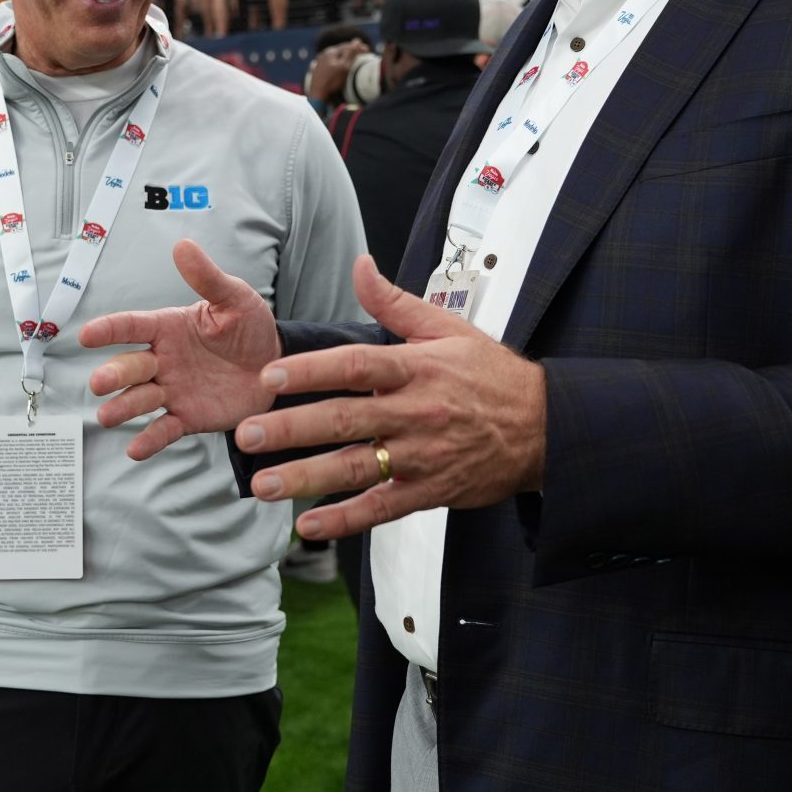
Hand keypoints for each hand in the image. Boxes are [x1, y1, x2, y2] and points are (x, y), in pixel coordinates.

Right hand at [82, 239, 283, 460]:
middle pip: (130, 367)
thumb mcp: (234, 299)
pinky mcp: (188, 417)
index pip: (132, 326)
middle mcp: (163, 360)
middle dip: (113, 374)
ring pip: (140, 400)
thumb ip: (207, 278)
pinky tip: (135, 449)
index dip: (109, 330)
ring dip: (123, 408)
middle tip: (101, 383)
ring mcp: (173, 390)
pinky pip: (164, 430)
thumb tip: (183, 246)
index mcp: (169, 328)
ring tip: (108, 416)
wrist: (276, 367)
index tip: (86, 335)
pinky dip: (149, 440)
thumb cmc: (250, 328)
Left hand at [236, 256, 545, 540]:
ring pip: (356, 468)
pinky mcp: (429, 491)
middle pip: (345, 419)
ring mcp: (421, 456)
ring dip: (305, 478)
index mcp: (416, 368)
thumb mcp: (448, 328)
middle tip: (247, 432)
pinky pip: (381, 508)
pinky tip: (309, 525)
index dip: (311, 371)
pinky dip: (345, 520)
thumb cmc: (491, 375)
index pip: (355, 366)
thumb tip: (360, 266)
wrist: (544, 427)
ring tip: (262, 485)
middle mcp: (415, 412)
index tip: (270, 376)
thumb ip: (395, 303)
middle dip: (291, 428)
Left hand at [307, 39, 368, 103]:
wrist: (317, 95)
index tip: (368, 50)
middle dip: (352, 51)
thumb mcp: (344, 67)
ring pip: (336, 56)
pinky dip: (339, 63)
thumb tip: (357, 41)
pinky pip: (331, 63)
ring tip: (354, 61)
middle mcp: (324, 54)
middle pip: (341, 50)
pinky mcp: (319, 70)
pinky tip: (342, 67)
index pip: (348, 46)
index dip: (359, 47)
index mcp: (331, 52)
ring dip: (346, 57)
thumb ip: (351, 53)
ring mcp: (320, 62)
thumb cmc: (331, 81)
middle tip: (363, 54)